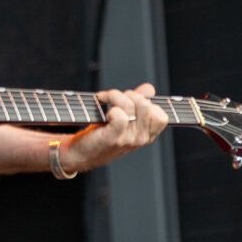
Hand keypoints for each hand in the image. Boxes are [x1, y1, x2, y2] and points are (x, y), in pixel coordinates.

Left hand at [53, 84, 168, 173]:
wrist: (80, 153)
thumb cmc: (102, 134)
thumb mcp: (125, 119)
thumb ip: (139, 103)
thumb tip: (149, 89)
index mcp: (147, 135)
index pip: (162, 117)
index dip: (148, 104)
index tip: (133, 102)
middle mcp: (141, 139)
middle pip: (146, 105)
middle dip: (129, 94)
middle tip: (115, 97)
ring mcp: (129, 140)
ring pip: (131, 106)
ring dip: (115, 96)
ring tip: (104, 98)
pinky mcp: (114, 138)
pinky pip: (120, 114)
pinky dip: (110, 107)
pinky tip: (103, 111)